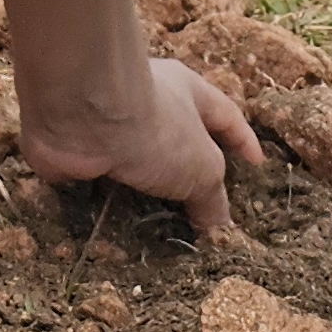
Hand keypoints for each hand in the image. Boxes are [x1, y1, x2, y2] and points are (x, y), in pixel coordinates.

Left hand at [23, 56, 261, 239]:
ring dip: (140, 200)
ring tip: (157, 238)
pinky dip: (103, 210)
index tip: (256, 167)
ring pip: (132, 169)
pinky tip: (114, 236)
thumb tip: (220, 228)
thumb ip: (212, 198)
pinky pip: (94, 187)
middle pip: (175, 144)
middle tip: (199, 217)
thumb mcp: (202, 168)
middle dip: (185, 179)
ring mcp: (107, 128)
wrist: (79, 116)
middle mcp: (145, 105)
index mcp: (186, 93)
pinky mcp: (75, 154)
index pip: (225, 116)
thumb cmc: (156, 128)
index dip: (242, 141)